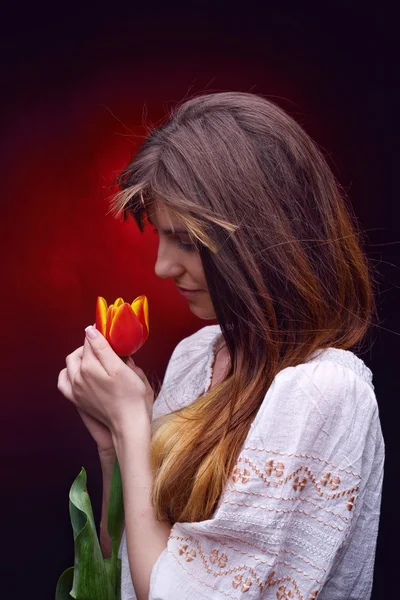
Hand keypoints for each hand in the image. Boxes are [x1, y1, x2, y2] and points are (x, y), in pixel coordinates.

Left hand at [57, 324, 152, 438]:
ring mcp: (75, 389)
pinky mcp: (76, 399)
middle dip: (89, 346)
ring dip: (79, 358)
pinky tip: (78, 374)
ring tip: (94, 359)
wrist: (128, 422)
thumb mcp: (120, 368)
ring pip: (70, 365)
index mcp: (89, 366)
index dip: (98, 334)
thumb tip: (89, 330)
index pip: (89, 341)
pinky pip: (64, 382)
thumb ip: (103, 348)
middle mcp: (77, 377)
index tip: (108, 332)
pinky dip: (68, 374)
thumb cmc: (130, 395)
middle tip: (106, 347)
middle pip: (78, 352)